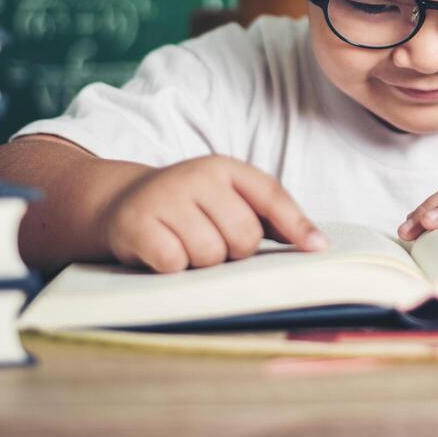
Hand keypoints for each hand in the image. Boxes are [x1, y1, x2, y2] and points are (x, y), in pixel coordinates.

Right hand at [97, 155, 326, 271]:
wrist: (119, 204)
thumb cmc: (187, 209)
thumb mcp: (225, 199)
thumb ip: (267, 216)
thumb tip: (315, 244)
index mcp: (224, 168)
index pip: (271, 195)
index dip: (297, 224)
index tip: (318, 250)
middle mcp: (196, 176)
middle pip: (243, 236)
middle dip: (233, 252)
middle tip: (211, 242)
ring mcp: (165, 197)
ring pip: (210, 254)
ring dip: (201, 263)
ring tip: (183, 245)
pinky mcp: (137, 224)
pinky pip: (175, 263)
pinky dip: (173, 268)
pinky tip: (162, 254)